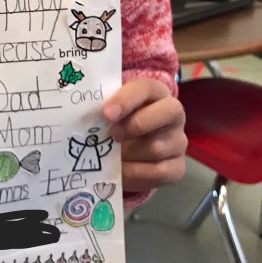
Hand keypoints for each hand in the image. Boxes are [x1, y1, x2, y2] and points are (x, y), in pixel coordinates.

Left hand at [103, 78, 185, 193]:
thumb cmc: (117, 120)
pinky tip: (120, 172)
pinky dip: (136, 174)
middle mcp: (173, 113)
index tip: (106, 113)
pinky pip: (160, 172)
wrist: (131, 145)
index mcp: (155, 92)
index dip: (127, 100)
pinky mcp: (177, 166)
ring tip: (110, 156)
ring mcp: (178, 141)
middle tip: (112, 135)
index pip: (146, 88)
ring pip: (158, 146)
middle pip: (166, 114)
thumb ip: (104, 109)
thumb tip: (83, 118)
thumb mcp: (111, 109)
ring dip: (130, 153)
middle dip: (135, 125)